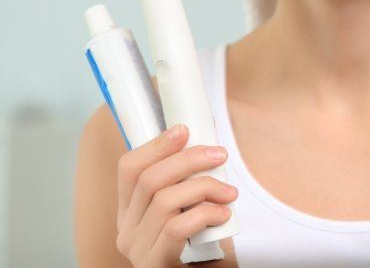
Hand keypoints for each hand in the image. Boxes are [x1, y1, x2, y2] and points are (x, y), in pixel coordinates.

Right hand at [115, 123, 237, 266]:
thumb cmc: (194, 245)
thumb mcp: (183, 210)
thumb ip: (185, 184)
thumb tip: (207, 144)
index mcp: (129, 210)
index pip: (128, 167)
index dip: (156, 144)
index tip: (184, 129)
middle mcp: (126, 229)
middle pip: (150, 179)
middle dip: (189, 160)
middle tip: (220, 155)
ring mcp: (138, 249)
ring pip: (165, 201)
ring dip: (204, 188)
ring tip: (229, 193)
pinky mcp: (155, 265)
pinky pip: (177, 229)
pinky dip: (204, 214)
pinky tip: (223, 214)